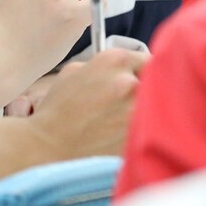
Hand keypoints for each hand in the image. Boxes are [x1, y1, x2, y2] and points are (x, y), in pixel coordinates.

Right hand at [30, 48, 149, 157]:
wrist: (48, 146)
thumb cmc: (58, 108)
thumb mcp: (74, 71)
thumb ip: (103, 66)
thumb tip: (123, 70)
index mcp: (115, 61)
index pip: (148, 59)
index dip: (145, 71)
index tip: (143, 79)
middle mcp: (130, 82)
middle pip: (157, 81)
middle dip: (149, 89)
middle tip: (134, 101)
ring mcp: (136, 111)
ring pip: (155, 107)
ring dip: (145, 111)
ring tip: (124, 120)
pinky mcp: (137, 137)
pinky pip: (148, 129)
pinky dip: (141, 132)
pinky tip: (120, 136)